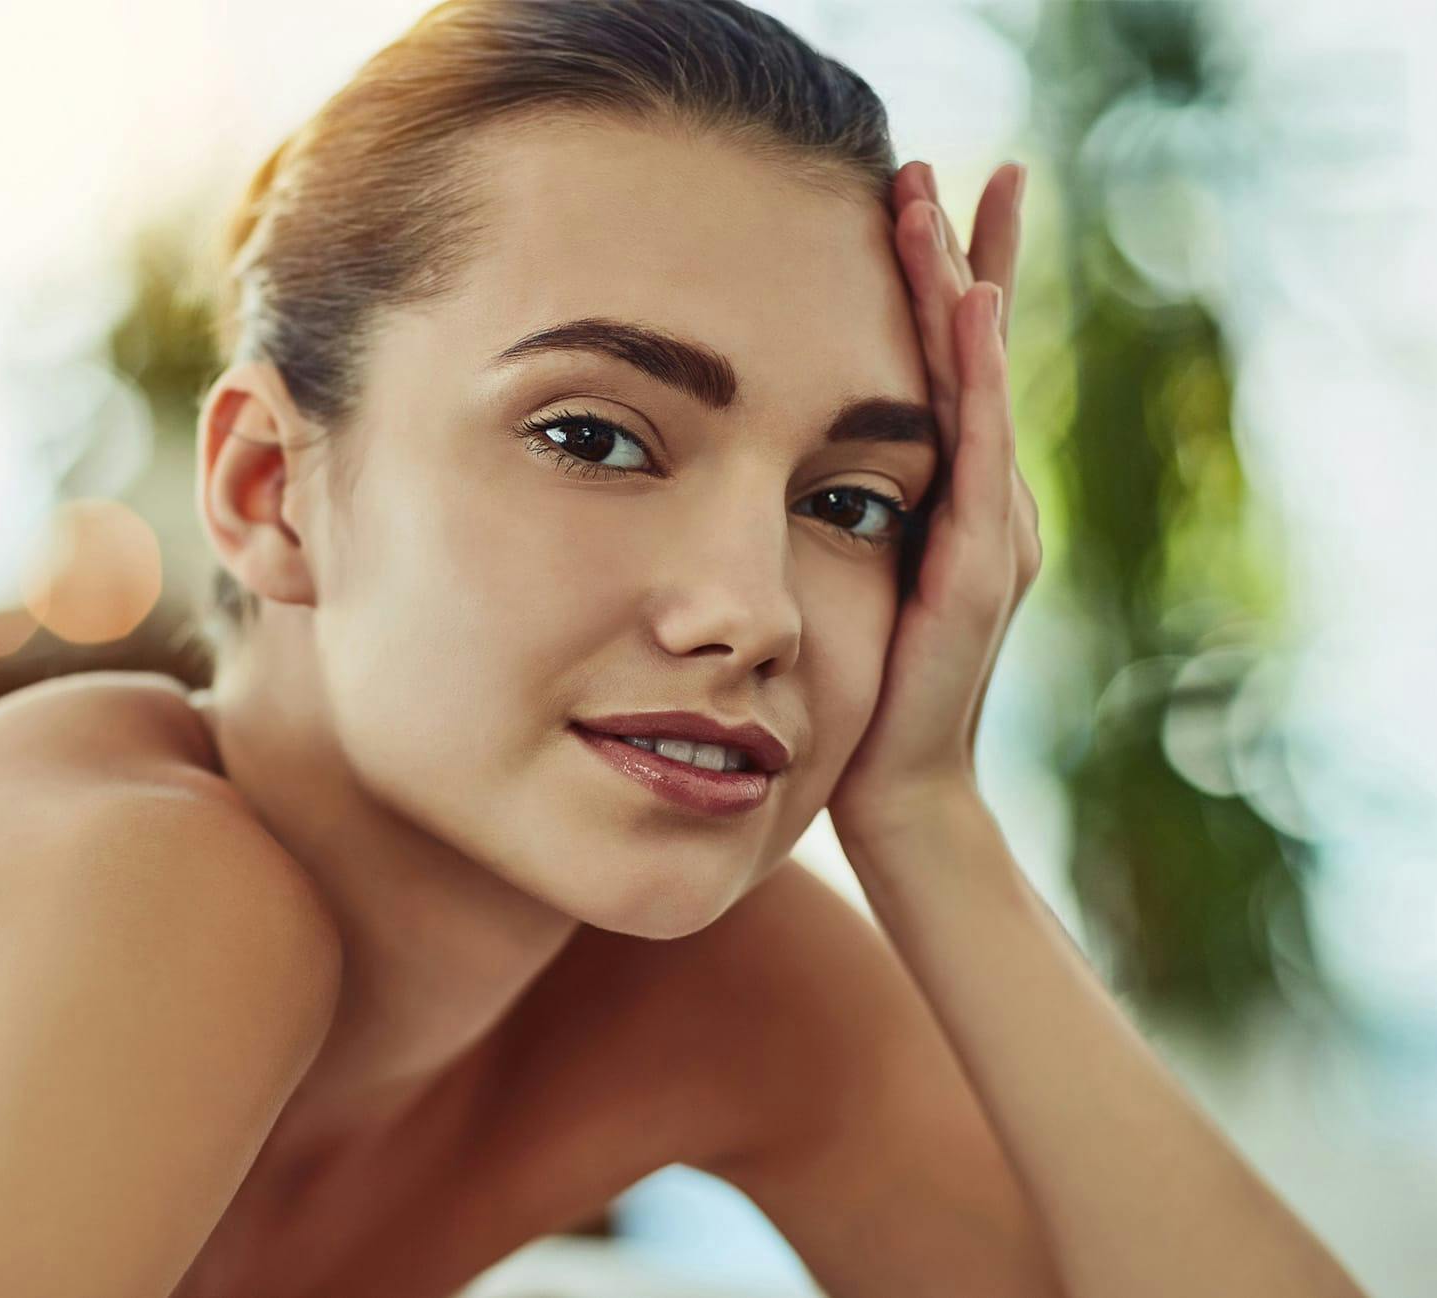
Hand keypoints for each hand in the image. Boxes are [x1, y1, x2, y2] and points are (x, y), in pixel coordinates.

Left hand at [826, 160, 1041, 849]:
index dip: (938, 282)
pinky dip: (973, 383)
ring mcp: (990, 531)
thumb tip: (780, 451)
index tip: (914, 196)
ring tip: (937, 205)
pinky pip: (977, 458)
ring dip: (957, 291)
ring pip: (976, 386)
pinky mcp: (976, 572)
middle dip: (954, 256)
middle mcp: (984, 499)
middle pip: (971, 355)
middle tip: (924, 168)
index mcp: (950, 496)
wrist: (895, 785)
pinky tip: (966, 315)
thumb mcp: (845, 580)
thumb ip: (842, 513)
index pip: (945, 367)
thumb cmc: (861, 691)